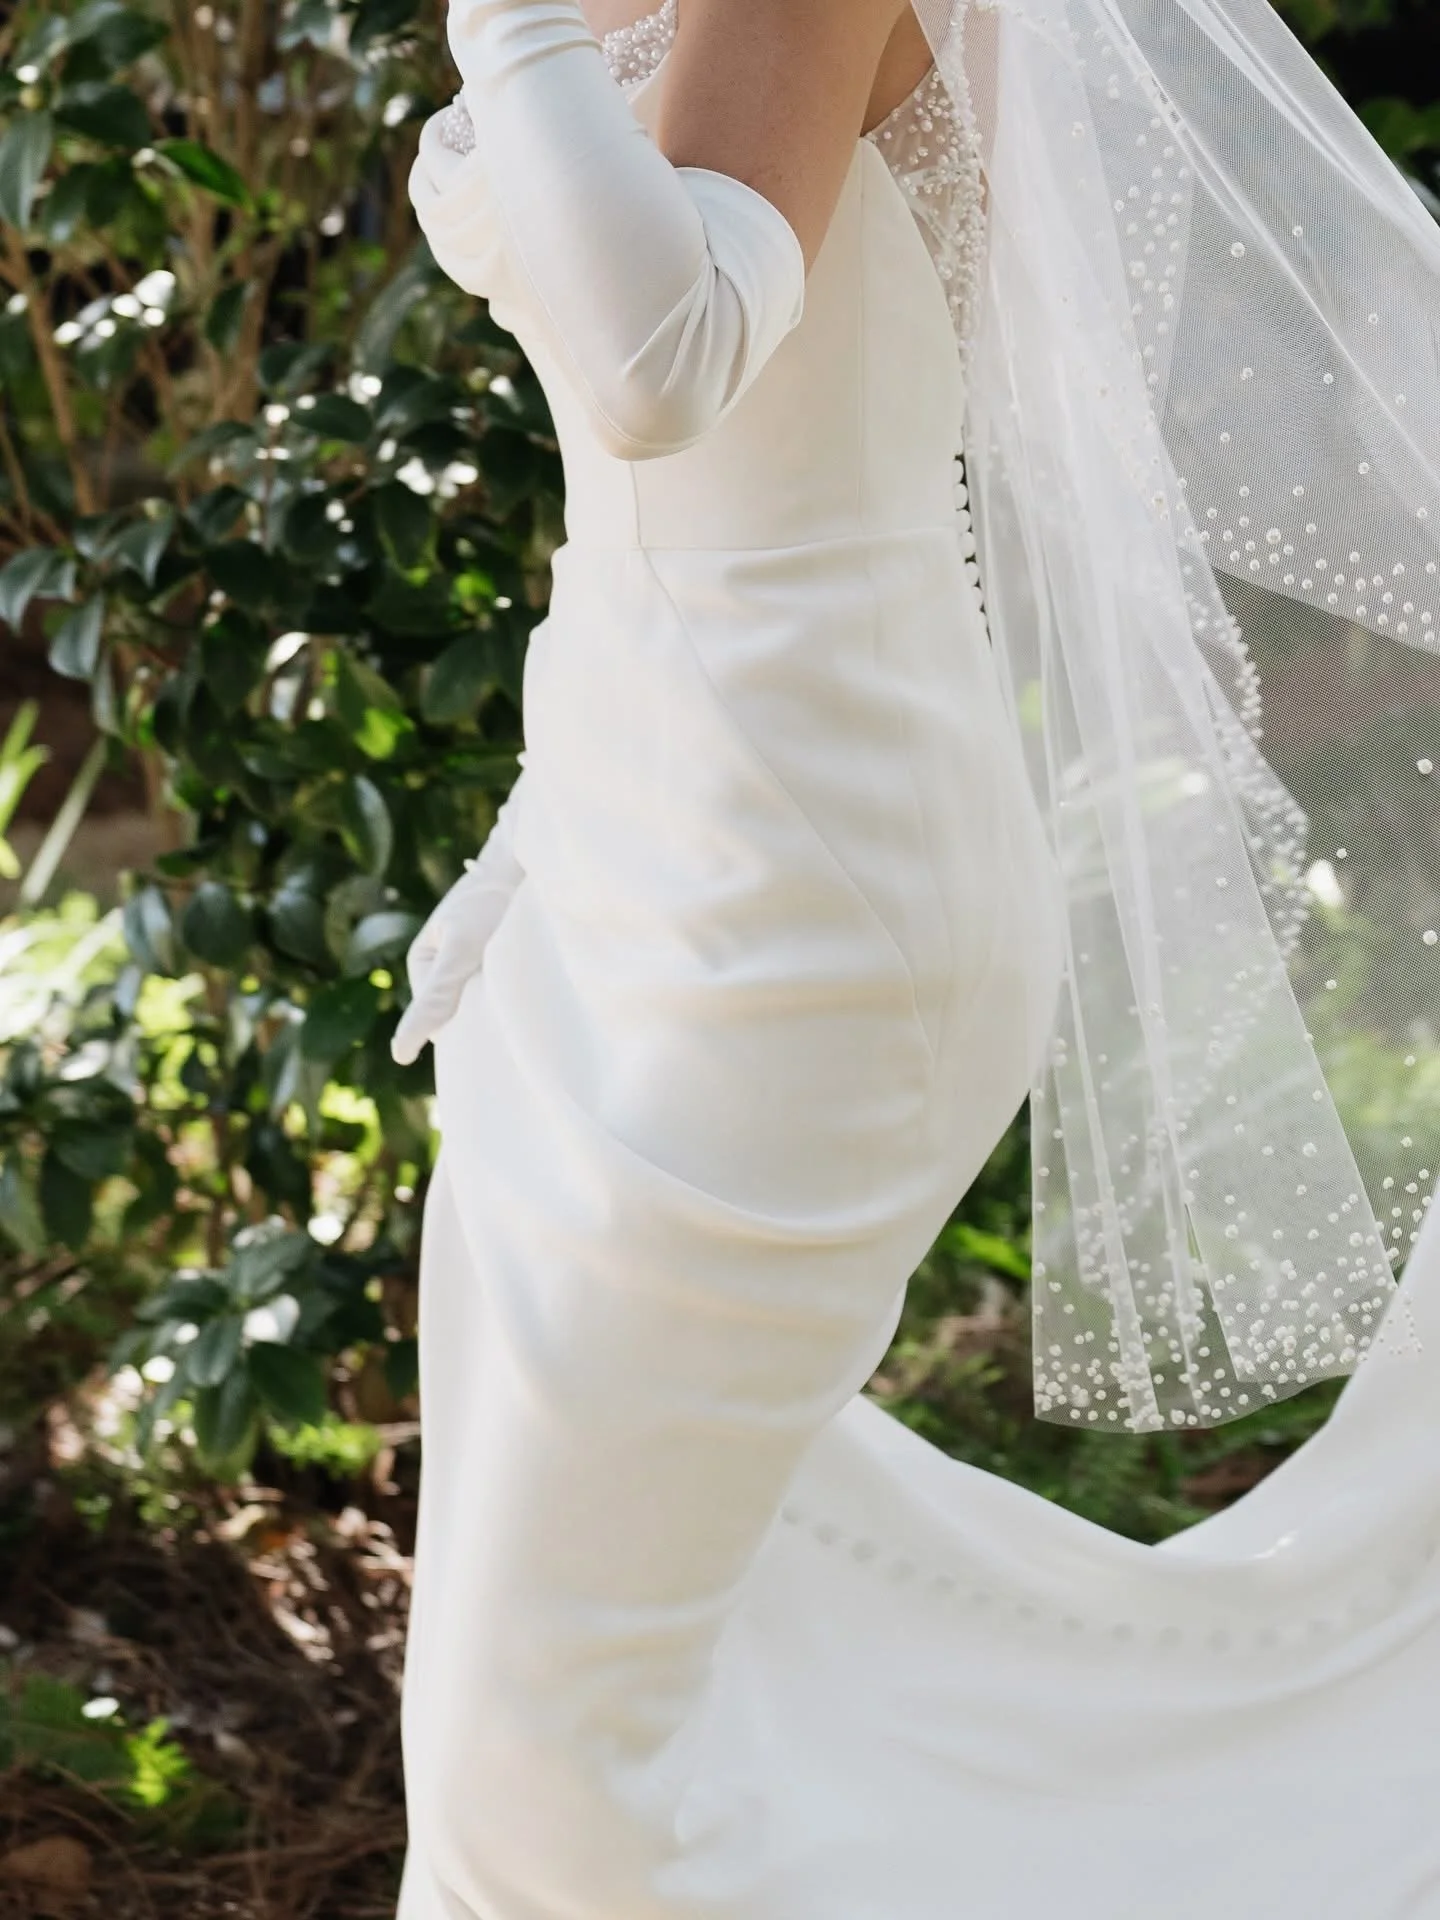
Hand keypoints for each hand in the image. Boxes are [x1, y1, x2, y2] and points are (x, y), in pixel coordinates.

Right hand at [390, 859, 521, 1065]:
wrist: (530, 859)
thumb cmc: (491, 901)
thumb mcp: (461, 952)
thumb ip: (436, 998)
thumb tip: (400, 1055)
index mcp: (423, 959)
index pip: (436, 1017)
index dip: (462, 1028)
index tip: (492, 1021)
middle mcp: (445, 958)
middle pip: (459, 1008)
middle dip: (480, 1014)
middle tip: (510, 1008)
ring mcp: (473, 954)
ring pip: (482, 998)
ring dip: (500, 1000)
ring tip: (522, 990)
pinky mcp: (501, 951)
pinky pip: (503, 984)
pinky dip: (515, 987)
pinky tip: (533, 984)